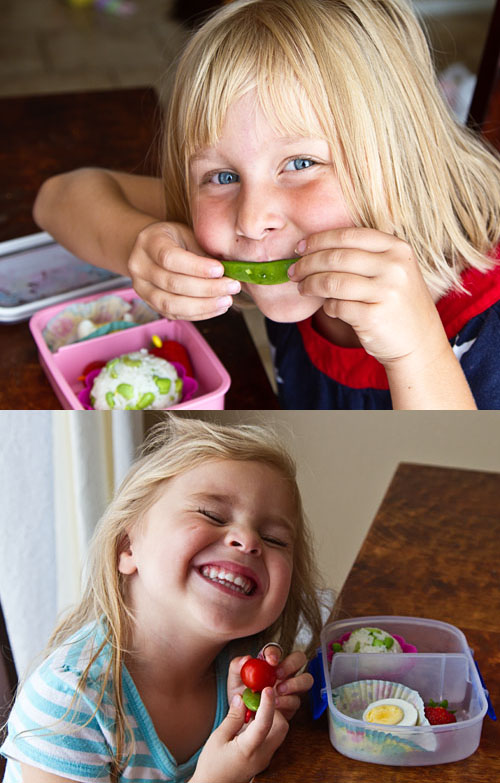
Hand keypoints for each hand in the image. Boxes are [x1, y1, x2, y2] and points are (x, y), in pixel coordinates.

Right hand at [127, 221, 240, 320]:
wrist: (154, 250)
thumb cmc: (177, 240)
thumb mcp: (189, 235)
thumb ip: (205, 253)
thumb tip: (235, 270)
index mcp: (149, 242)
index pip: (169, 258)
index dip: (196, 267)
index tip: (220, 270)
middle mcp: (139, 266)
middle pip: (172, 284)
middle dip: (206, 288)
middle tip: (233, 287)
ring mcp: (142, 289)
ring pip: (171, 304)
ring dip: (203, 305)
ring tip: (227, 300)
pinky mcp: (151, 305)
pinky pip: (175, 314)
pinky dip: (199, 314)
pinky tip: (218, 308)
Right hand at [191, 688, 287, 782]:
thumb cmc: (212, 765)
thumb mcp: (217, 738)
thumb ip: (232, 717)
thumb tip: (241, 697)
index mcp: (248, 750)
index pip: (264, 724)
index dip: (267, 704)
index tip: (267, 689)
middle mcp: (262, 755)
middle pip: (281, 727)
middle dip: (274, 709)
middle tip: (258, 699)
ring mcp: (265, 758)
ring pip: (280, 732)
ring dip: (271, 716)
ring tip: (253, 709)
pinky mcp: (264, 759)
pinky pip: (273, 737)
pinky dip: (268, 725)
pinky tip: (252, 720)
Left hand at [228, 646, 312, 721]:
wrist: (241, 718)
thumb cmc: (240, 694)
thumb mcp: (234, 679)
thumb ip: (237, 666)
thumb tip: (247, 659)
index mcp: (270, 663)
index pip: (277, 650)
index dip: (275, 653)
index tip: (270, 660)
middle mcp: (284, 672)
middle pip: (300, 658)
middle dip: (291, 664)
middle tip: (278, 674)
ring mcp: (290, 688)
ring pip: (306, 679)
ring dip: (295, 683)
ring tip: (279, 690)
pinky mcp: (292, 705)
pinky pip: (296, 700)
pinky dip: (287, 701)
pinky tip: (276, 705)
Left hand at [289, 227, 449, 367]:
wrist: (420, 343)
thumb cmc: (397, 304)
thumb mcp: (393, 271)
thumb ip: (364, 255)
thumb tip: (312, 247)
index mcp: (398, 249)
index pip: (349, 235)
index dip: (319, 240)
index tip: (301, 248)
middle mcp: (394, 267)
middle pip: (336, 257)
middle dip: (307, 264)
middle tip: (294, 271)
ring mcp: (386, 293)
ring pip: (332, 282)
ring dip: (310, 285)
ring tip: (303, 288)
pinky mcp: (373, 317)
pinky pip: (336, 306)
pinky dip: (327, 307)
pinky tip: (330, 308)